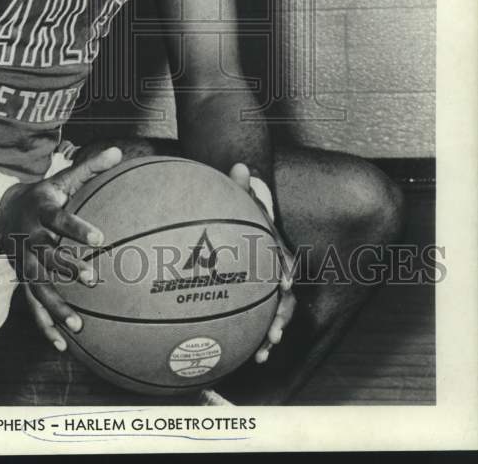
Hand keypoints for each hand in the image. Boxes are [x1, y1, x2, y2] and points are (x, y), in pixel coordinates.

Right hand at [0, 146, 122, 348]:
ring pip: (38, 287)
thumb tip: (117, 152)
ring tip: (79, 326)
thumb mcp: (61, 179)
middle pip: (48, 256)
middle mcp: (30, 239)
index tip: (99, 238)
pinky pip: (32, 305)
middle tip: (93, 279)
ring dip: (56, 307)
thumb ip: (89, 169)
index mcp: (41, 213)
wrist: (0, 211)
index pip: (60, 221)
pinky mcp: (23, 279)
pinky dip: (44, 325)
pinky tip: (60, 345)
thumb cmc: (42, 195)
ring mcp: (24, 262)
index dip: (77, 228)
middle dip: (68, 268)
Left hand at [228, 162, 295, 364]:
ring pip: (274, 316)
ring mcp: (266, 290)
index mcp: (277, 251)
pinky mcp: (253, 301)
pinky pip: (256, 323)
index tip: (283, 287)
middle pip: (285, 299)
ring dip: (270, 335)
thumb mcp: (242, 196)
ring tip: (262, 355)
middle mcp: (276, 274)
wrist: (237, 221)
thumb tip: (240, 165)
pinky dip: (253, 340)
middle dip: (282, 317)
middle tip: (273, 333)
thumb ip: (241, 185)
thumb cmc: (239, 210)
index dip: (286, 274)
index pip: (287, 264)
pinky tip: (246, 358)